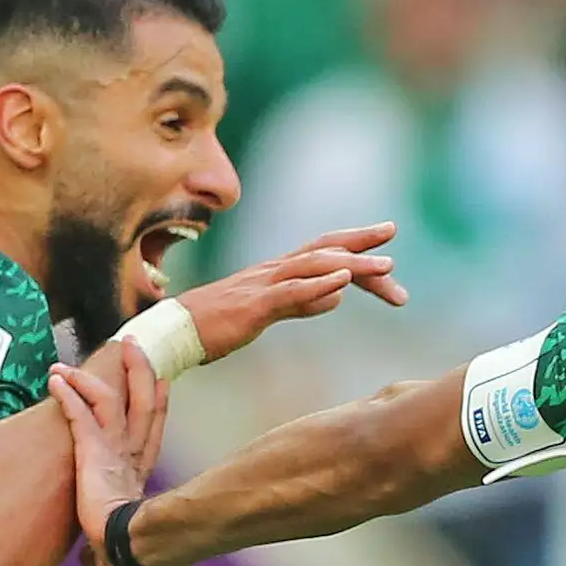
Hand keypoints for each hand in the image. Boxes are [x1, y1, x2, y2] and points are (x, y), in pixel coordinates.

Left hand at [53, 356, 163, 565]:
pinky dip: (68, 393)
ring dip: (105, 372)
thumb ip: (101, 552)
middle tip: (136, 348)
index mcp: (139, 475)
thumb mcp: (112, 551)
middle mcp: (133, 456)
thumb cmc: (125, 556)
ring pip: (114, 398)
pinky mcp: (94, 450)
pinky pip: (80, 413)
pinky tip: (56, 378)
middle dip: (141, 372)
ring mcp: (115, 450)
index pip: (151, 431)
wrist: (127, 553)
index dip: (156, 404)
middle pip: (142, 403)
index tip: (160, 384)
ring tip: (98, 347)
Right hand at [169, 222, 407, 360]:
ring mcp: (262, 285)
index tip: (386, 247)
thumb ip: (301, 304)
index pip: (322, 254)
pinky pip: (289, 293)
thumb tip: (335, 299)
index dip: (355, 248)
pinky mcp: (252, 306)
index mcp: (276, 273)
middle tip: (393, 233)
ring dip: (352, 264)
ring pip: (314, 266)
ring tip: (386, 265)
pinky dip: (317, 287)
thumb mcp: (267, 314)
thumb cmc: (215, 325)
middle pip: (323, 249)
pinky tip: (341, 285)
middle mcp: (273, 271)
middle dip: (360, 242)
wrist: (172, 332)